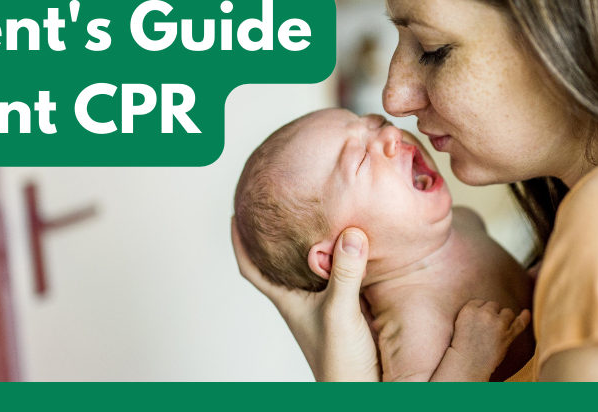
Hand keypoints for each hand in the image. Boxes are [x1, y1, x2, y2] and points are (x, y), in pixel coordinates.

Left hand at [231, 217, 379, 380]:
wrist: (361, 392)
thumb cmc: (339, 362)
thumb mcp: (339, 312)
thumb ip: (344, 273)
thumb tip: (350, 233)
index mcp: (287, 301)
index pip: (252, 268)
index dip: (240, 241)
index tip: (236, 215)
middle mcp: (302, 301)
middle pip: (281, 262)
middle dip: (277, 236)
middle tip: (278, 206)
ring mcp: (324, 305)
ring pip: (312, 268)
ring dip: (312, 246)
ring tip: (314, 216)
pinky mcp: (348, 308)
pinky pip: (340, 275)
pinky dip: (341, 259)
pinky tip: (352, 246)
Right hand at [443, 300, 530, 380]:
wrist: (466, 365)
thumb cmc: (462, 347)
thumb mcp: (460, 323)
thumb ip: (473, 313)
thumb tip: (489, 307)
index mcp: (469, 309)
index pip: (480, 302)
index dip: (481, 311)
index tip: (479, 321)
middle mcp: (484, 313)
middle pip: (494, 305)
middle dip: (492, 314)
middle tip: (486, 330)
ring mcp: (497, 323)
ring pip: (507, 312)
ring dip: (504, 319)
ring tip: (497, 332)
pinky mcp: (507, 335)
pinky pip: (519, 323)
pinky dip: (524, 318)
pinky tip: (526, 313)